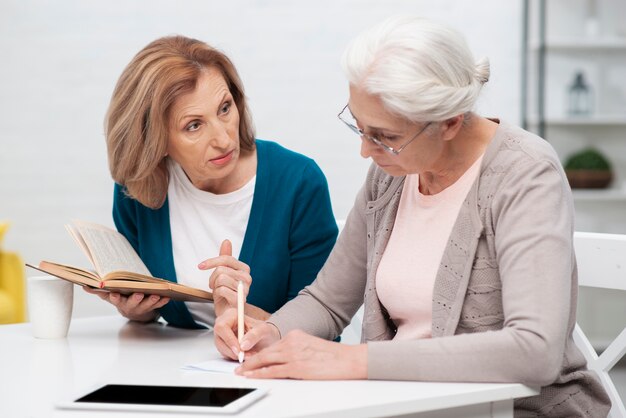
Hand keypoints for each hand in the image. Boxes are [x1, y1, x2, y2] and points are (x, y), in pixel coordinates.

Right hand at [83, 287, 168, 322]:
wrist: (134, 312)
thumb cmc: (121, 299)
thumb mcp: (109, 295)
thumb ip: (99, 290)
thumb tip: (84, 285)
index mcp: (119, 302)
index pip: (115, 300)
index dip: (115, 297)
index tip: (113, 293)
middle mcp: (130, 306)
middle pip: (132, 303)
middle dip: (135, 299)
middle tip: (138, 294)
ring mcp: (142, 307)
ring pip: (147, 305)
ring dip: (152, 300)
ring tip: (156, 295)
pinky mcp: (152, 307)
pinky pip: (158, 305)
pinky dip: (162, 302)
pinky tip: (167, 297)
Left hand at [198, 240, 252, 316]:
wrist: (228, 313)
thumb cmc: (225, 292)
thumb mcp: (224, 273)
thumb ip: (225, 258)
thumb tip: (226, 241)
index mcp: (244, 269)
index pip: (227, 259)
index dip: (211, 261)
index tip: (200, 266)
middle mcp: (247, 278)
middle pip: (221, 269)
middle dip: (212, 277)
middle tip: (213, 285)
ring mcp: (245, 289)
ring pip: (220, 279)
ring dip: (214, 286)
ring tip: (217, 291)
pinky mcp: (239, 300)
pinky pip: (221, 290)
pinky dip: (216, 294)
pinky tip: (220, 297)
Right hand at [214, 308, 279, 360]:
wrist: (266, 338)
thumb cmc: (263, 330)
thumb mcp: (264, 330)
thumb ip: (254, 335)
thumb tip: (243, 346)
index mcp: (231, 315)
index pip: (222, 327)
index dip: (229, 340)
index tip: (239, 350)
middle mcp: (223, 324)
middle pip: (219, 340)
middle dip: (232, 351)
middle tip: (245, 356)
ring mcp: (222, 336)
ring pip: (221, 349)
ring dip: (235, 355)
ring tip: (250, 355)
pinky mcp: (223, 345)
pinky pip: (225, 354)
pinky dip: (235, 357)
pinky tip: (246, 355)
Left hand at [236, 330, 367, 379]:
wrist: (348, 359)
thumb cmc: (334, 357)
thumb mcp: (311, 346)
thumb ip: (297, 350)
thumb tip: (285, 361)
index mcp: (295, 335)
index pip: (273, 345)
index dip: (259, 353)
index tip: (250, 357)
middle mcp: (292, 341)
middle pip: (266, 352)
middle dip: (250, 360)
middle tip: (239, 366)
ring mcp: (293, 354)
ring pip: (265, 360)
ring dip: (251, 367)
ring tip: (241, 372)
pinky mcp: (295, 366)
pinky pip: (272, 371)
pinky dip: (259, 373)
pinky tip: (252, 376)